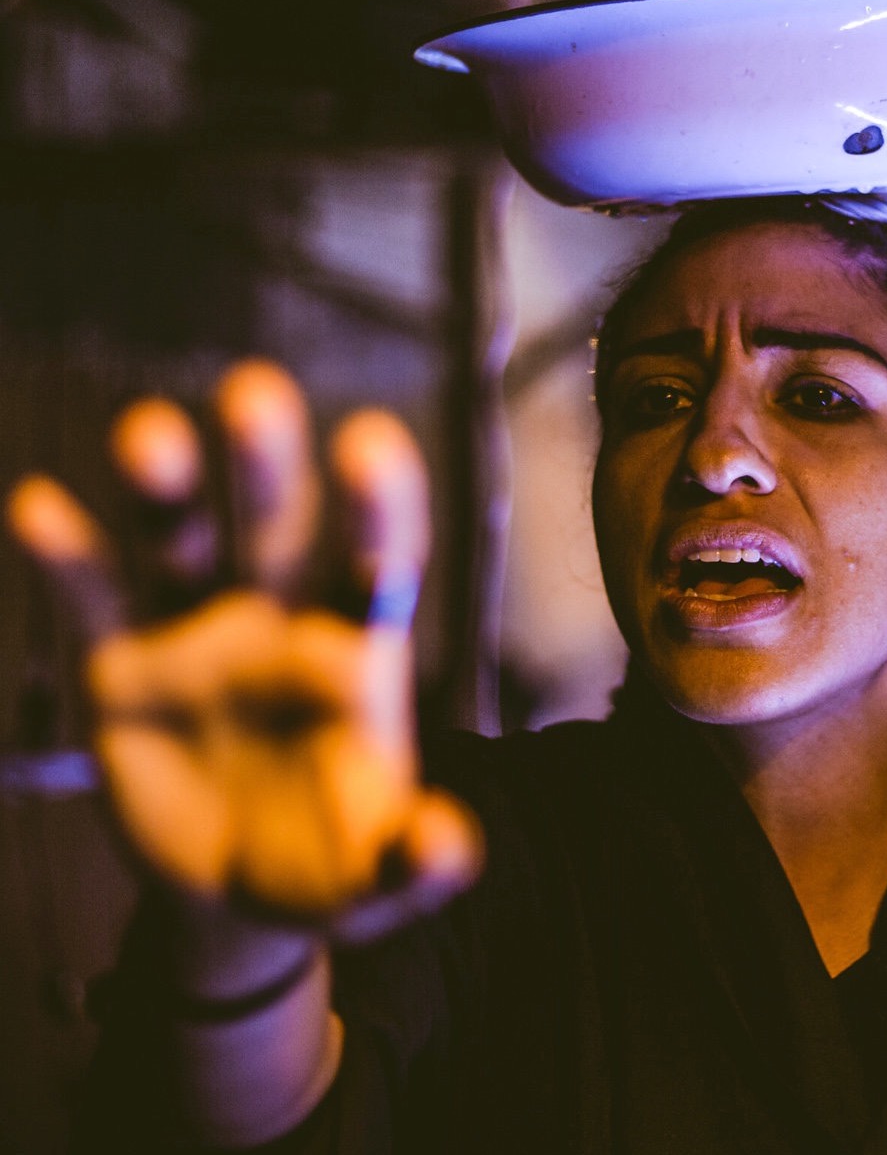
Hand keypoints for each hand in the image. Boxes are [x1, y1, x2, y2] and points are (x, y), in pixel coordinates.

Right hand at [6, 361, 481, 940]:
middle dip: (265, 463)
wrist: (236, 893)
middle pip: (274, 526)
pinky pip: (94, 600)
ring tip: (152, 434)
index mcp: (354, 647)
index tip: (371, 443)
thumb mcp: (374, 879)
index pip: (374, 564)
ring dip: (165, 486)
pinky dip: (69, 559)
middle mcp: (278, 615)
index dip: (377, 508)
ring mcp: (194, 631)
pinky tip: (42, 508)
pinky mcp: (118, 665)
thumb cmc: (326, 862)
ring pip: (180, 540)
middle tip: (254, 391)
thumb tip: (446, 845)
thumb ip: (413, 862)